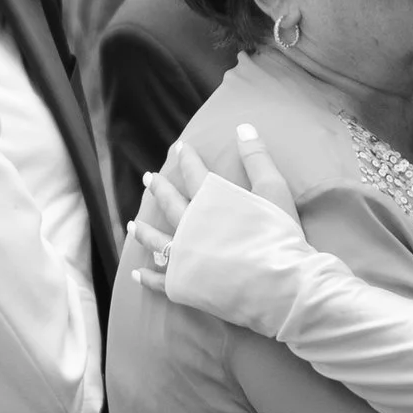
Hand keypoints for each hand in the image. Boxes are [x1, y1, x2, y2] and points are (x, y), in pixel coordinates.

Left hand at [129, 123, 301, 286]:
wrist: (279, 285)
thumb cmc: (279, 236)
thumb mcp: (274, 190)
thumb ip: (257, 158)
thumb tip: (243, 127)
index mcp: (210, 202)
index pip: (194, 173)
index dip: (188, 159)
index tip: (180, 148)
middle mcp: (189, 226)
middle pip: (169, 204)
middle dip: (159, 189)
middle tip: (148, 179)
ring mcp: (183, 257)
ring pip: (157, 241)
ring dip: (144, 232)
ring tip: (133, 225)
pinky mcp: (184, 285)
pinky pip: (160, 280)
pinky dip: (149, 277)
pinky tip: (138, 274)